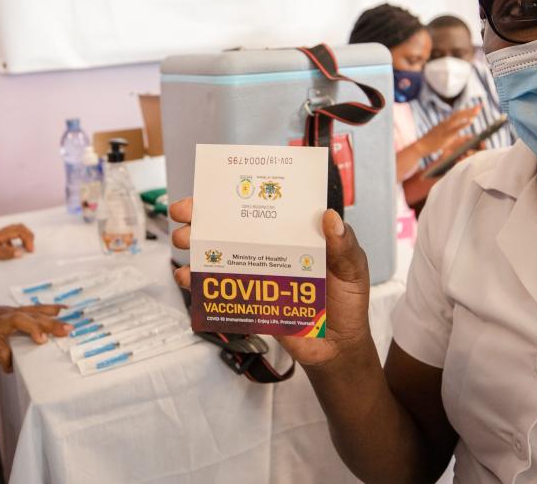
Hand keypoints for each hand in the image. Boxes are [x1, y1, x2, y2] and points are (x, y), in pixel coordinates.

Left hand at [0, 224, 34, 266]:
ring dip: (22, 239)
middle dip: (28, 235)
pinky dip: (15, 244)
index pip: (19, 231)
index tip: (29, 251)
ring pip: (14, 233)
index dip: (28, 239)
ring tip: (25, 249)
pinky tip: (12, 254)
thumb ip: (5, 253)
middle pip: (18, 228)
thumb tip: (20, 253)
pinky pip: (8, 240)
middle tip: (31, 247)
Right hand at [0, 299, 69, 371]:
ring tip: (44, 340)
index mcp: (8, 313)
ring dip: (33, 329)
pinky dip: (6, 360)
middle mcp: (6, 316)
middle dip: (52, 322)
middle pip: (33, 315)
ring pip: (19, 322)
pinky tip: (9, 368)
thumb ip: (2, 340)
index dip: (51, 309)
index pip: (34, 309)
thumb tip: (10, 360)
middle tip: (70, 328)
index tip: (67, 310)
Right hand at [170, 199, 373, 368]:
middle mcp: (270, 251)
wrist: (339, 347)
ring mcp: (257, 276)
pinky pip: (221, 290)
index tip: (216, 188)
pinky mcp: (250, 303)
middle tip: (185, 214)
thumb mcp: (353, 269)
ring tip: (183, 243)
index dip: (240, 197)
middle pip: (233, 230)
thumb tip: (330, 217)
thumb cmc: (347, 302)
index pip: (264, 209)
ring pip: (221, 257)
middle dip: (204, 219)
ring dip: (198, 248)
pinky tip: (188, 278)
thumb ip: (344, 246)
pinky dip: (201, 283)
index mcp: (294, 236)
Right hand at [419, 104, 481, 153]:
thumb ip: (460, 137)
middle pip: (459, 113)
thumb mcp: (449, 139)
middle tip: (480, 106)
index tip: (478, 108)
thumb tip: (471, 136)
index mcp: (446, 123)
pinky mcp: (444, 135)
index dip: (468, 110)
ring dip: (467, 114)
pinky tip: (469, 122)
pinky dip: (462, 124)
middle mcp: (446, 123)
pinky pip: (454, 128)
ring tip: (477, 112)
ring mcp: (445, 128)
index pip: (459, 114)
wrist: (421, 146)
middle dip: (470, 110)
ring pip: (457, 118)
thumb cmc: (434, 143)